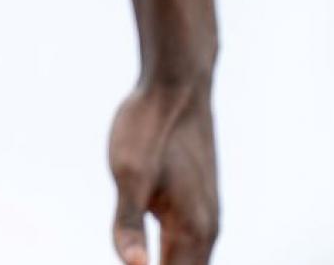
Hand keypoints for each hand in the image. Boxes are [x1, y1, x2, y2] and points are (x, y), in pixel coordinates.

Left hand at [109, 81, 218, 264]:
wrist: (176, 86)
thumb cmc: (149, 128)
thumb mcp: (128, 174)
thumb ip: (128, 225)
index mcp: (193, 230)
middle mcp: (206, 229)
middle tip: (131, 264)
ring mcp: (204, 215)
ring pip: (188, 262)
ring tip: (137, 262)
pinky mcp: (194, 201)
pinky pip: (186, 246)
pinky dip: (170, 260)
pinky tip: (150, 258)